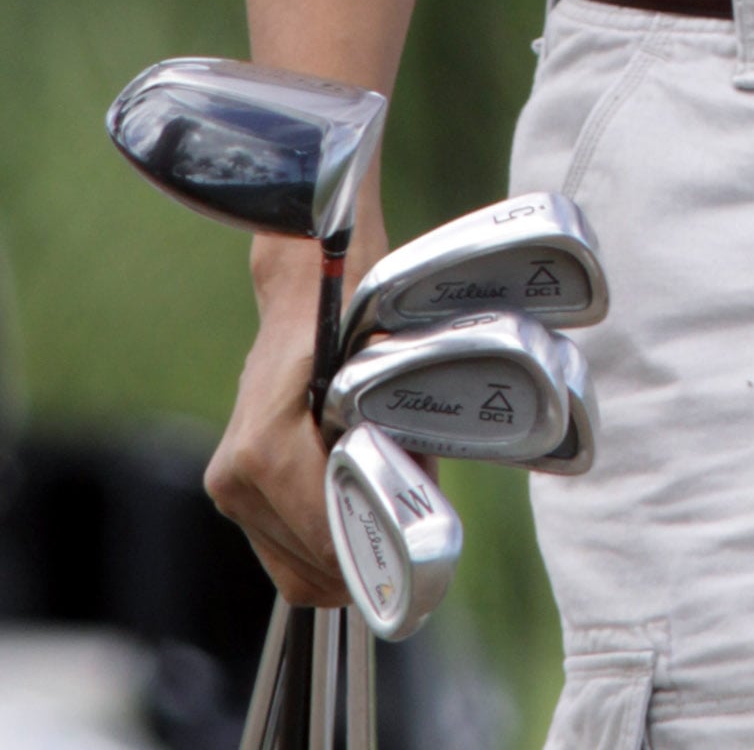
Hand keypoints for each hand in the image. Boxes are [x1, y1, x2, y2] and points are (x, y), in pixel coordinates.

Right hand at [204, 230, 381, 605]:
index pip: (325, 540)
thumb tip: (420, 511)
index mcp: (265, 450)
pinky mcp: (230, 489)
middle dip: (362, 562)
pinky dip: (316, 547)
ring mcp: (228, 485)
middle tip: (406, 544)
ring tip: (378, 523)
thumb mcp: (383, 379)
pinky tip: (348, 516)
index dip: (373, 557)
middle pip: (309, 566)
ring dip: (338, 559)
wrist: (303, 291)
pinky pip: (279, 549)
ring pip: (291, 569)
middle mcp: (236, 474)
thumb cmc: (346, 323)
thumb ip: (399, 448)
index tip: (412, 561)